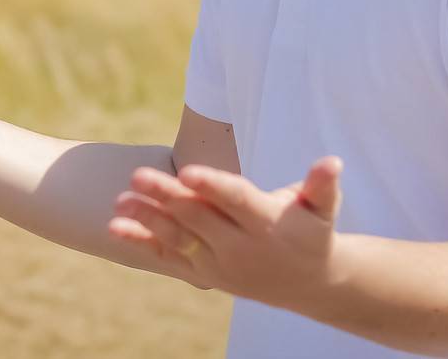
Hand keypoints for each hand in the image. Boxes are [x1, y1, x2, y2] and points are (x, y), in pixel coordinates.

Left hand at [108, 157, 345, 309]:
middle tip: (137, 174)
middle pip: (198, 217)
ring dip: (147, 219)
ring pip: (178, 238)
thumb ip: (322, 186)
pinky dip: (141, 243)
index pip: (235, 200)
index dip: (212, 186)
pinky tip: (115, 226)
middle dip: (166, 196)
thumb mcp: (323, 209)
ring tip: (120, 199)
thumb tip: (332, 162)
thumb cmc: (313, 232)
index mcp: (266, 222)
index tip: (188, 170)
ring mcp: (218, 262)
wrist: (309, 284)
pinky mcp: (204, 272)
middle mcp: (239, 246)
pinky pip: (168, 257)